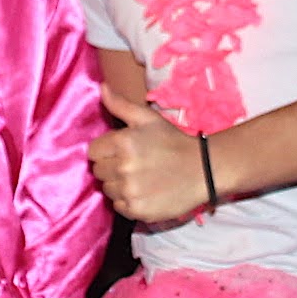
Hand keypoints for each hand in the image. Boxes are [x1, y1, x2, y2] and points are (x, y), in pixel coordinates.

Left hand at [88, 83, 208, 222]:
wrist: (203, 170)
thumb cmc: (173, 141)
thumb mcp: (148, 119)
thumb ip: (120, 104)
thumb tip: (101, 87)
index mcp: (122, 142)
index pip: (93, 152)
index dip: (106, 151)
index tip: (122, 151)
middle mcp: (123, 167)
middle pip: (98, 171)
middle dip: (111, 167)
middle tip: (133, 164)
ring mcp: (130, 191)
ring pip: (107, 190)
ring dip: (118, 185)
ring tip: (140, 178)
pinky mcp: (137, 210)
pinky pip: (118, 207)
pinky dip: (127, 201)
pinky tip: (143, 192)